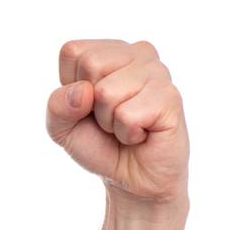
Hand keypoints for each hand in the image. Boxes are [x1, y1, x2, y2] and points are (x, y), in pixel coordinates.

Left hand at [47, 39, 188, 207]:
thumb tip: (83, 91)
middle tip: (109, 118)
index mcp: (110, 52)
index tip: (88, 105)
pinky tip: (142, 133)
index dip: (71, 87)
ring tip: (126, 126)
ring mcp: (158, 73)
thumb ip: (57, 105)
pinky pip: (128, 115)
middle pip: (91, 64)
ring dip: (109, 121)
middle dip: (90, 104)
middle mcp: (138, 54)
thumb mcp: (61, 127)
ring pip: (108, 92)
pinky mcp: (171, 97)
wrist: (130, 178)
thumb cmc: (99, 144)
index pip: (73, 51)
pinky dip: (127, 133)